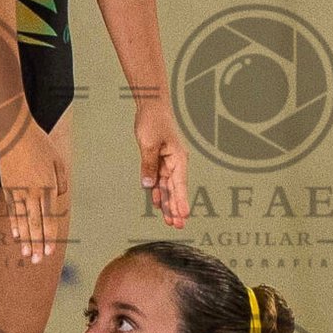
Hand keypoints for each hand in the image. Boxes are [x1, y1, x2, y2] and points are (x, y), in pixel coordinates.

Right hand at [0, 121, 65, 265]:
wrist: (12, 131)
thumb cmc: (38, 143)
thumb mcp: (58, 160)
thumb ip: (61, 181)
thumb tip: (60, 197)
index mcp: (48, 186)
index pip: (50, 218)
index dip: (50, 237)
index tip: (50, 252)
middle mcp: (32, 193)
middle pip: (36, 225)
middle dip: (38, 245)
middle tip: (38, 262)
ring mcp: (17, 192)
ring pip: (22, 221)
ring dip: (25, 240)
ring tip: (28, 255)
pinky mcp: (6, 187)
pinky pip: (11, 211)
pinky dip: (14, 224)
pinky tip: (16, 236)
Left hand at [134, 100, 188, 227]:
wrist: (151, 107)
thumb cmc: (153, 122)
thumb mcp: (149, 144)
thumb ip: (149, 166)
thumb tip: (149, 186)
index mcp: (178, 159)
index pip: (180, 185)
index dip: (181, 201)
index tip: (183, 215)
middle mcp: (175, 163)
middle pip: (176, 190)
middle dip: (176, 208)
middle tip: (178, 225)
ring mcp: (167, 163)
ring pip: (168, 188)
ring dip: (168, 204)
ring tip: (170, 221)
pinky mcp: (158, 161)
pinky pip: (159, 181)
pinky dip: (159, 192)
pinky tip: (158, 204)